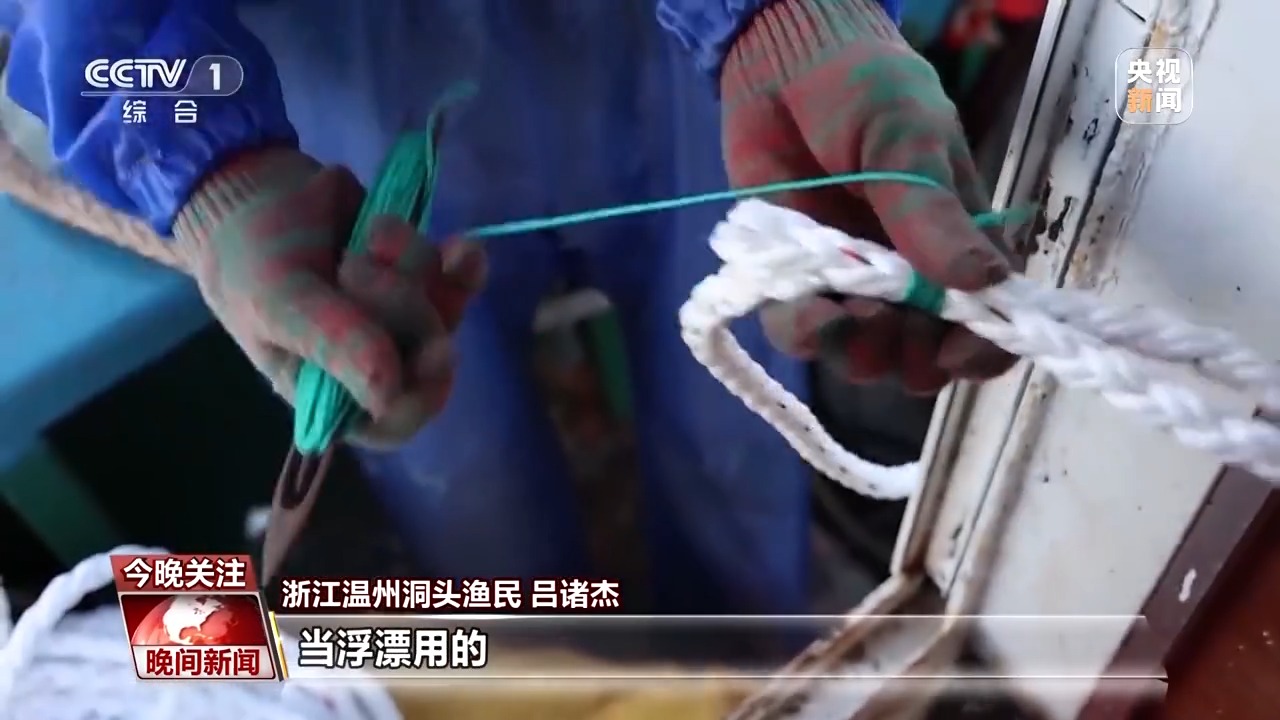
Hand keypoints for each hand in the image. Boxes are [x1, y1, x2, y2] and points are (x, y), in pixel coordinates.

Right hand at [175, 148, 485, 445]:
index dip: (420, 396)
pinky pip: (463, 280)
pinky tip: (460, 247)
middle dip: (400, 304)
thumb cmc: (251, 261)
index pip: (393, 421)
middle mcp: (376, 362)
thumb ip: (331, 345)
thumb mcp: (278, 304)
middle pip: (428, 357)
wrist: (257, 190)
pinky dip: (462, 262)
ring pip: (446, 309)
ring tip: (370, 236)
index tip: (432, 354)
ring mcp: (404, 319)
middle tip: (353, 267)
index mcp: (333, 392)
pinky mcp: (422, 276)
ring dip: (415, 267)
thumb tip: (387, 395)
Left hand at [721, 0, 1018, 394]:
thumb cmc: (864, 90)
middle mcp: (910, 278)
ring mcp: (850, 283)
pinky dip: (805, 332)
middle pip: (924, 356)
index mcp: (959, 244)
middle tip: (889, 320)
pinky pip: (800, 332)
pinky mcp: (793, 279)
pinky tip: (807, 310)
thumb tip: (983, 282)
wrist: (781, 66)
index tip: (953, 353)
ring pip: (863, 356)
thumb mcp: (910, 140)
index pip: (989, 321)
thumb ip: (933, 212)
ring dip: (858, 350)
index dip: (980, 350)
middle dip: (911, 356)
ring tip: (848, 311)